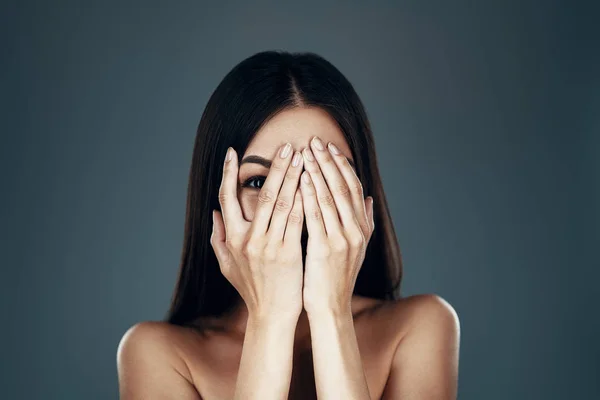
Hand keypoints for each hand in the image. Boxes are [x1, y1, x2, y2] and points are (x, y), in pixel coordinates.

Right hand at [211, 143, 305, 318]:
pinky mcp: (289, 252)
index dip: (227, 173)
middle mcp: (249, 239)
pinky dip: (305, 200)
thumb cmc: (250, 288)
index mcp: (232, 238)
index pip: (226, 197)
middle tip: (287, 145)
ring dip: (293, 177)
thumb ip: (218, 238)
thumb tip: (214, 213)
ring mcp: (270, 245)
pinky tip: (312, 184)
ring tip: (302, 157)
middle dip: (276, 167)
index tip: (232, 152)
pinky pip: (298, 220)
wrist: (271, 314)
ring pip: (283, 203)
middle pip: (263, 195)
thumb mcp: (226, 265)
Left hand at [300, 137, 373, 314]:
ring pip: (331, 197)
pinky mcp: (326, 248)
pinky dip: (310, 195)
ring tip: (305, 152)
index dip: (342, 166)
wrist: (330, 307)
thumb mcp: (355, 249)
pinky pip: (317, 215)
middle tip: (315, 141)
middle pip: (343, 187)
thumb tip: (369, 199)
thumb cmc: (336, 276)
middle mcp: (356, 231)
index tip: (330, 148)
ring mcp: (343, 239)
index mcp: (363, 228)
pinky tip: (301, 179)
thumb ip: (364, 222)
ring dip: (317, 172)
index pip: (354, 188)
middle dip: (328, 162)